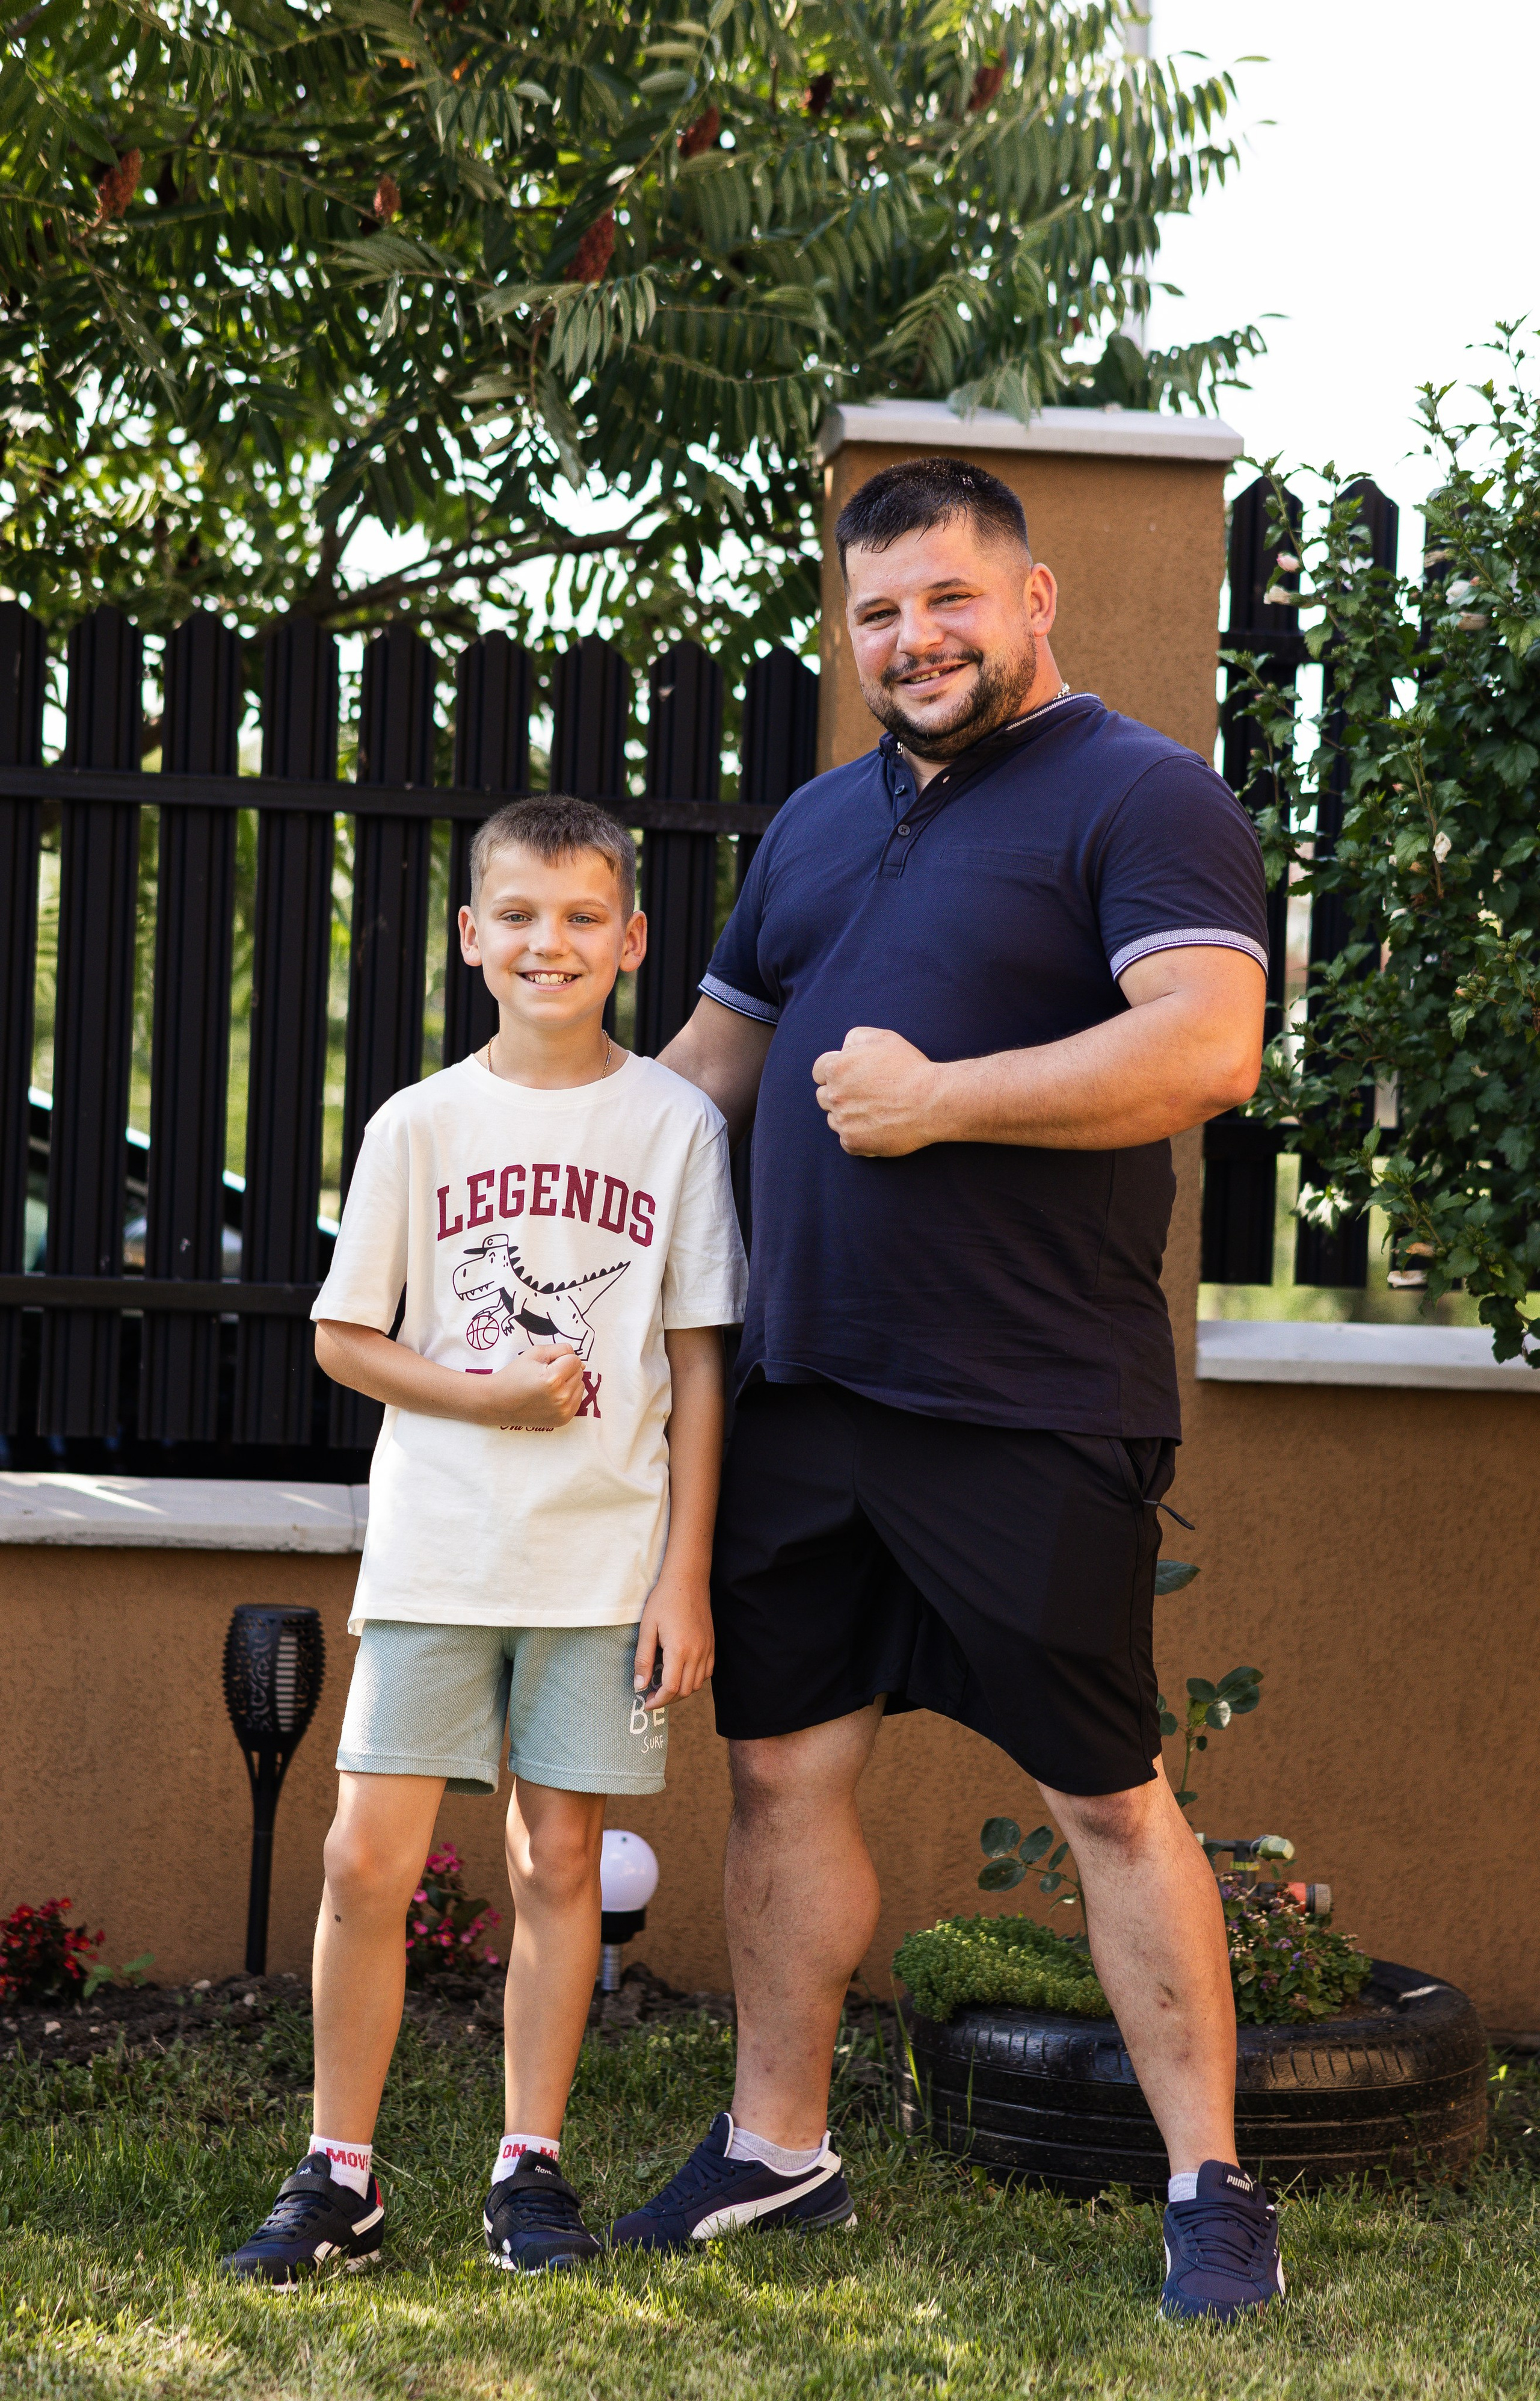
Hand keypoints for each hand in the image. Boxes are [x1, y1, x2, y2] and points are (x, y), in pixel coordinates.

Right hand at [472, 1341, 583, 1429]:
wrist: (499, 1402)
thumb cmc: (515, 1374)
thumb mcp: (535, 1353)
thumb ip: (561, 1349)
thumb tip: (579, 1361)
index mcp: (553, 1379)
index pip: (575, 1360)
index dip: (561, 1358)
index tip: (547, 1365)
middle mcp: (561, 1397)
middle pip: (579, 1373)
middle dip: (566, 1370)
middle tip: (545, 1375)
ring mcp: (563, 1411)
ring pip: (580, 1386)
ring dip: (569, 1383)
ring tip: (548, 1386)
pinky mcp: (563, 1420)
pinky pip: (577, 1400)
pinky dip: (568, 1395)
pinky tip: (552, 1396)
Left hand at [631, 1566, 714, 1708]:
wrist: (687, 1580)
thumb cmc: (664, 1601)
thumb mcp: (647, 1628)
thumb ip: (643, 1659)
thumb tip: (639, 1686)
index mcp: (679, 1649)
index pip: (671, 1688)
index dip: (658, 1701)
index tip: (646, 1703)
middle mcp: (697, 1652)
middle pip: (685, 1690)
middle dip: (667, 1699)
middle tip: (651, 1696)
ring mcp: (707, 1649)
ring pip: (697, 1684)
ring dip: (681, 1691)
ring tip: (664, 1687)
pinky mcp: (712, 1645)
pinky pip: (707, 1673)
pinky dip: (694, 1680)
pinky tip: (681, 1674)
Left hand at [811, 1025, 945, 1155]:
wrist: (931, 1102)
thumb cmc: (909, 1067)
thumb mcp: (882, 1037)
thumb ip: (854, 1038)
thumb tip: (842, 1050)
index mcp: (836, 1069)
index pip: (819, 1072)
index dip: (835, 1072)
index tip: (851, 1077)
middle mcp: (834, 1096)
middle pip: (823, 1096)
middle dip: (840, 1093)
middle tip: (866, 1094)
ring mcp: (843, 1121)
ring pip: (834, 1119)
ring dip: (847, 1115)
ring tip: (874, 1110)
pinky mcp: (853, 1142)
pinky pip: (846, 1140)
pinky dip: (858, 1135)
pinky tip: (877, 1127)